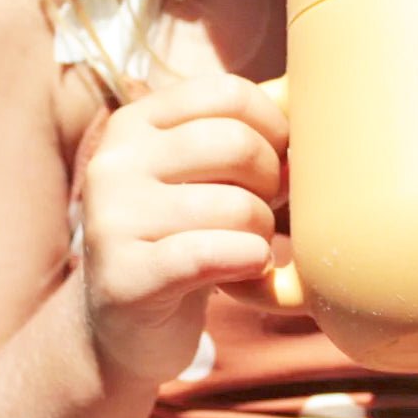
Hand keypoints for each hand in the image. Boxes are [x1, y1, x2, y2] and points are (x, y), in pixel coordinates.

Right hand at [81, 73, 287, 384]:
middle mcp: (114, 161)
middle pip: (236, 144)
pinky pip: (212, 255)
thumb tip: (305, 92)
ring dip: (262, 232)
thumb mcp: (205, 175)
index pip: (228, 93)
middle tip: (267, 209)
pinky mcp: (124, 275)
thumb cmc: (185, 235)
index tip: (279, 159)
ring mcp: (112, 218)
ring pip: (235, 205)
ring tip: (250, 245)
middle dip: (273, 181)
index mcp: (136, 122)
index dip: (274, 127)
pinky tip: (247, 269)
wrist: (128, 324)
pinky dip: (249, 261)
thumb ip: (244, 132)